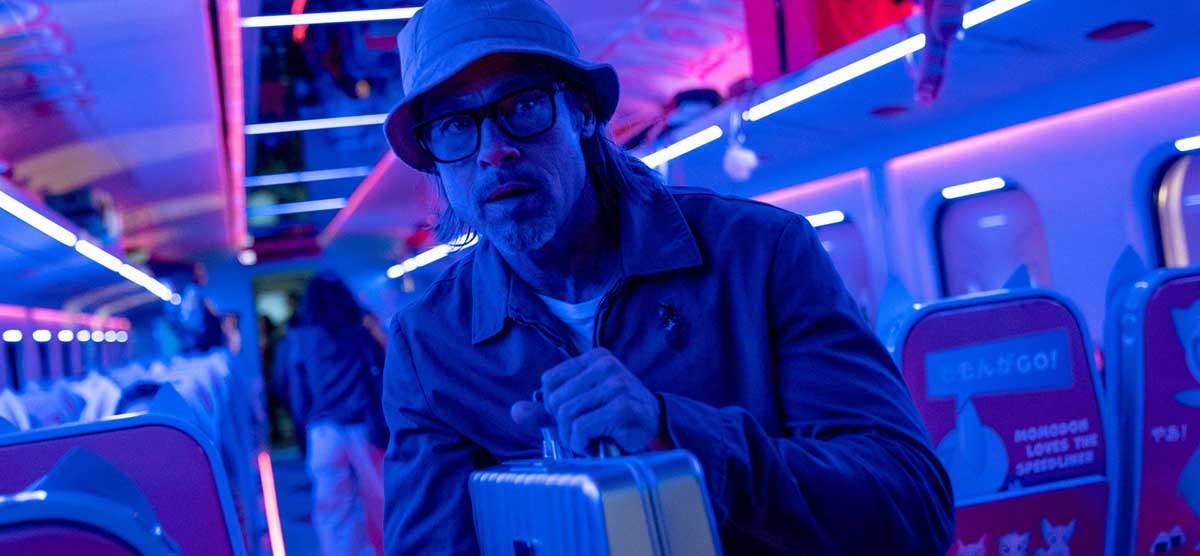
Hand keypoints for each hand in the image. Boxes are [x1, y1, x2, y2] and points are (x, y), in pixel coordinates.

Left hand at [518, 348, 667, 455]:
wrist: (654, 428)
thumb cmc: (614, 416)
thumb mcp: (580, 406)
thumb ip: (548, 408)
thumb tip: (515, 412)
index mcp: (595, 358)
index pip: (549, 381)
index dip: (553, 405)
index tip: (572, 416)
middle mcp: (606, 366)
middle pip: (556, 400)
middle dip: (563, 425)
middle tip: (581, 433)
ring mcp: (616, 385)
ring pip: (567, 415)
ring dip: (572, 437)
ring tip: (589, 439)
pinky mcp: (622, 407)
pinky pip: (581, 428)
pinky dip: (582, 443)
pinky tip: (597, 444)